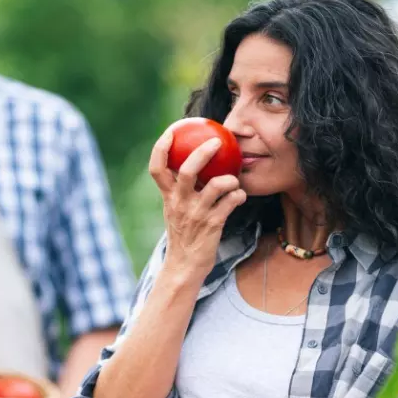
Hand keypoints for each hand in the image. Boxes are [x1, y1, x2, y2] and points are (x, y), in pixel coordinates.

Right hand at [149, 130, 246, 279]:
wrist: (184, 266)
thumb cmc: (184, 235)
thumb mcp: (175, 210)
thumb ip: (180, 190)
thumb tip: (194, 165)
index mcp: (168, 197)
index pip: (157, 168)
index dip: (161, 147)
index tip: (171, 131)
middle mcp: (180, 202)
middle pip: (188, 170)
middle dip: (203, 152)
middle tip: (216, 141)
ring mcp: (196, 214)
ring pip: (216, 185)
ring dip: (230, 179)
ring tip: (234, 179)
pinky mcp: (213, 225)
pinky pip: (231, 202)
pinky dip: (239, 195)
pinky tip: (241, 195)